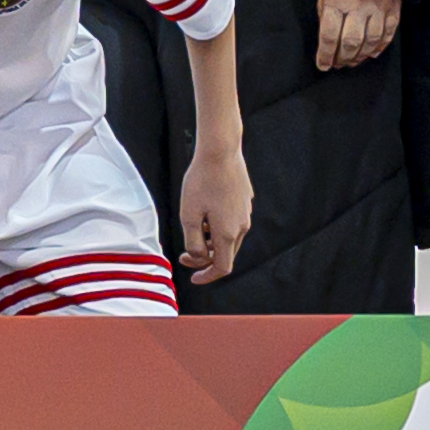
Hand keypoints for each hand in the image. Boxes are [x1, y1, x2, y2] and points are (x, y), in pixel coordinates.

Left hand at [176, 143, 252, 284]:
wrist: (221, 152)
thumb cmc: (201, 181)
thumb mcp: (189, 215)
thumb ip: (193, 242)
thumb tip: (197, 257)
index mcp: (227, 233)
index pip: (222, 267)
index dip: (207, 276)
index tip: (193, 278)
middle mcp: (242, 227)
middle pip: (225, 254)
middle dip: (204, 258)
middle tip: (183, 253)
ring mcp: (246, 214)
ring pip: (229, 239)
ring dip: (211, 242)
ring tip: (194, 225)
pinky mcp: (245, 202)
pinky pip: (232, 223)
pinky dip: (218, 227)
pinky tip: (205, 211)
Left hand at [313, 0, 400, 71]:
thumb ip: (326, 12)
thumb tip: (327, 39)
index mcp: (337, 0)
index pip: (329, 36)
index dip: (325, 54)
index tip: (322, 65)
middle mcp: (359, 6)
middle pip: (351, 42)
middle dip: (343, 58)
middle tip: (338, 64)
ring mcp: (378, 8)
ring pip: (371, 41)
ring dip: (360, 56)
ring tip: (352, 61)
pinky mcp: (393, 8)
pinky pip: (388, 33)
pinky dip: (380, 47)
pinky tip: (370, 54)